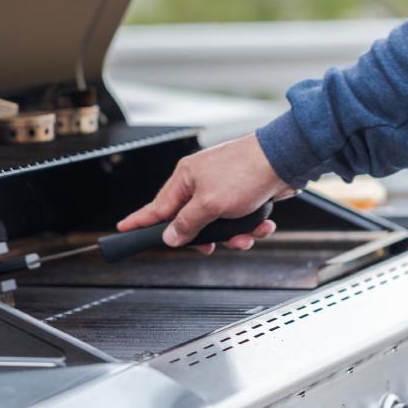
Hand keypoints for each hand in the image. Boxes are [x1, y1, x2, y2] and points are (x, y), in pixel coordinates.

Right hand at [117, 134, 293, 251]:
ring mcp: (222, 188)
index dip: (139, 221)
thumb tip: (171, 237)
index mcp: (186, 178)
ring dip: (232, 235)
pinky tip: (260, 225)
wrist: (285, 160)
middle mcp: (201, 181)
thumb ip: (187, 223)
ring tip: (245, 236)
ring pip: (217, 224)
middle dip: (205, 238)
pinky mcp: (242, 194)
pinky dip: (248, 226)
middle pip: (190, 221)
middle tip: (211, 246)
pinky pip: (237, 219)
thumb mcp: (209, 204)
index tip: (123, 229)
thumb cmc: (246, 171)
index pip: (156, 206)